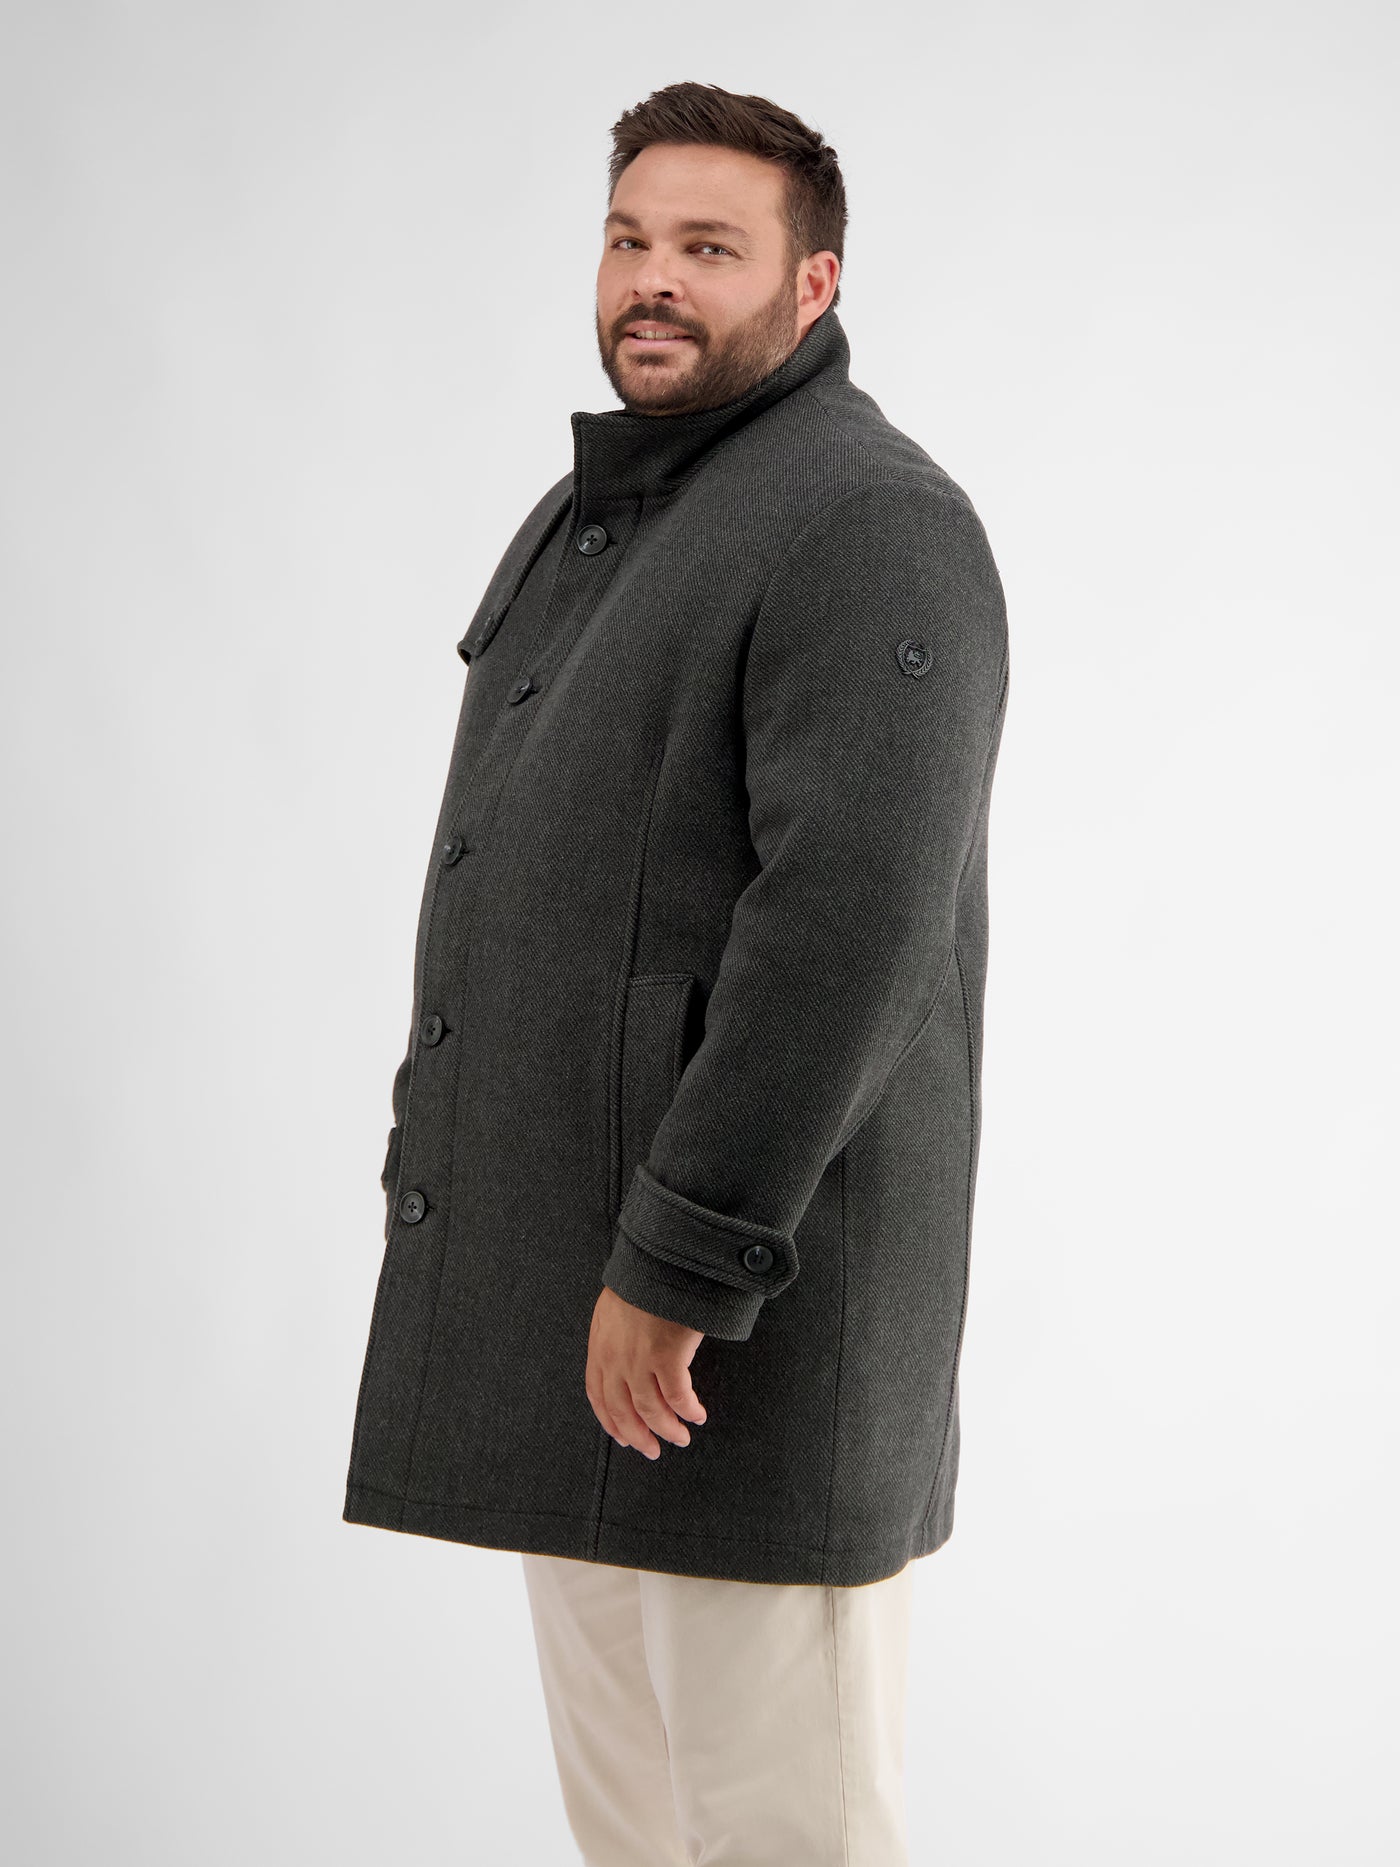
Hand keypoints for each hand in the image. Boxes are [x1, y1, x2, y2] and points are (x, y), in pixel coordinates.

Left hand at [586, 1285, 706, 1459]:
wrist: (662, 1258)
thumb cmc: (645, 1278)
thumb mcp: (614, 1308)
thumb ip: (615, 1337)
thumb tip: (625, 1362)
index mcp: (600, 1346)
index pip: (598, 1396)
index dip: (611, 1422)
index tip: (624, 1438)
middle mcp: (615, 1358)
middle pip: (623, 1411)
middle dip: (638, 1436)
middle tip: (652, 1450)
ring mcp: (640, 1359)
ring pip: (651, 1410)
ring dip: (667, 1430)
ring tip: (680, 1438)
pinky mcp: (668, 1356)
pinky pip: (678, 1397)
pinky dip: (687, 1411)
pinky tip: (696, 1416)